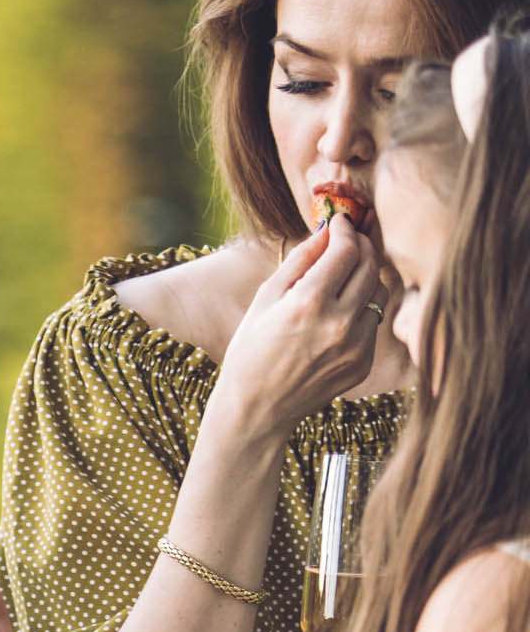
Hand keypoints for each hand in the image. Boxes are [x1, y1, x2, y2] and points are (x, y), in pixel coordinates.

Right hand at [214, 218, 396, 444]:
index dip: (345, 229)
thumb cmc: (251, 350)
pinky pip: (373, 321)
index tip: (339, 222)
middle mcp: (338, 323)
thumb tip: (327, 230)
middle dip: (362, 245)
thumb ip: (300, 260)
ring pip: (380, 291)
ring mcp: (355, 346)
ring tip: (344, 276)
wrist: (256, 409)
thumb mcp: (265, 299)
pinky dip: (361, 308)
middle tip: (348, 240)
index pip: (347, 249)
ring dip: (366, 275)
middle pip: (371, 265)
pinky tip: (338, 313)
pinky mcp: (362, 363)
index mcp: (309, 303)